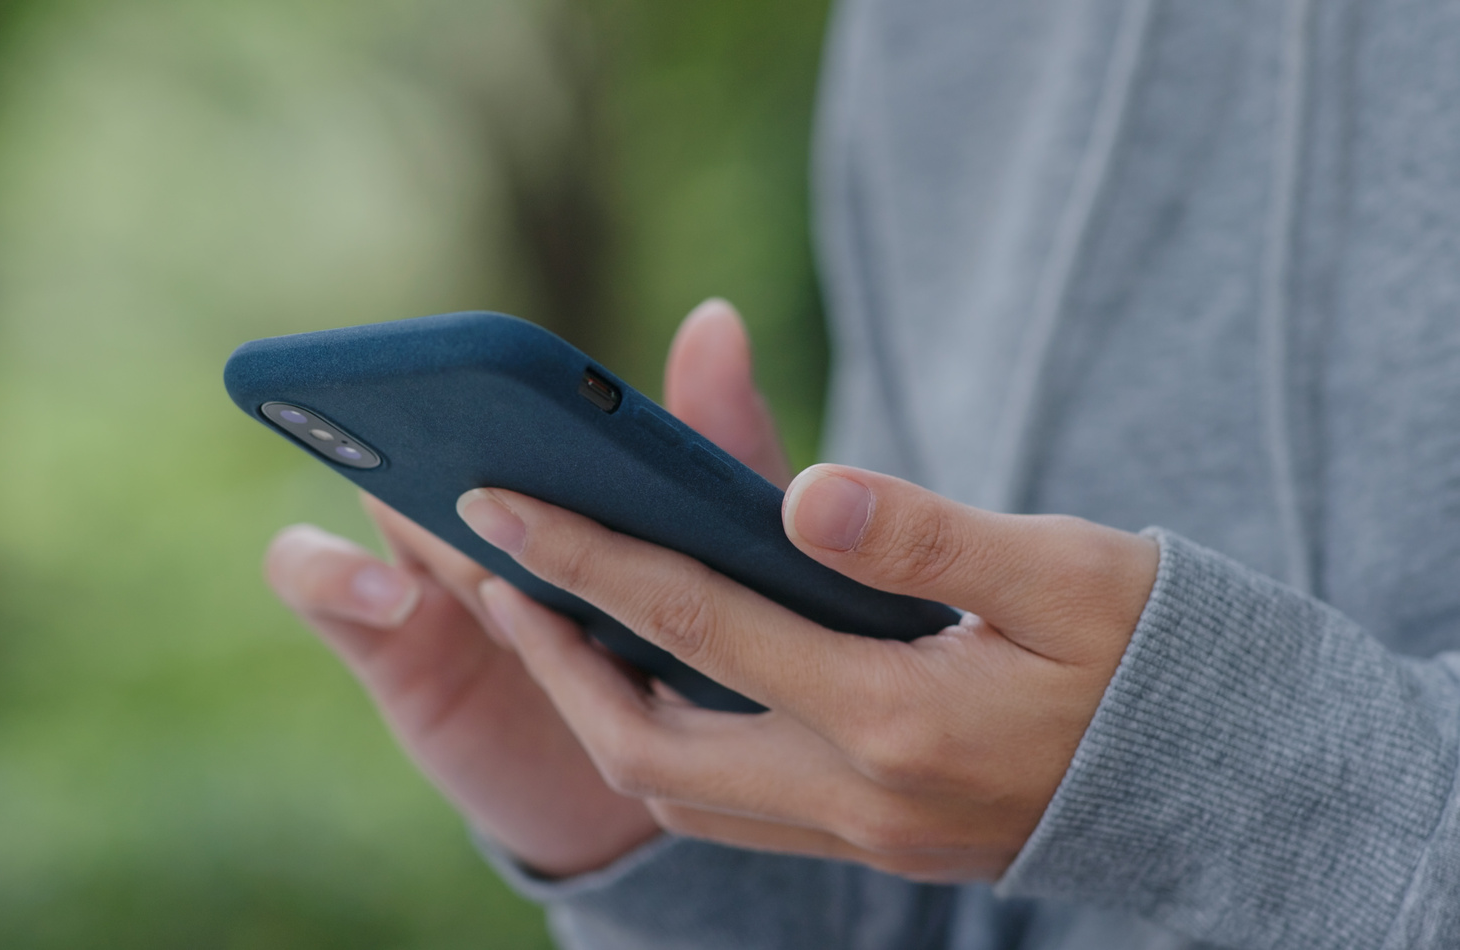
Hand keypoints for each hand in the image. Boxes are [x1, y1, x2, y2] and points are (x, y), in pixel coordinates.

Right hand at [264, 299, 786, 875]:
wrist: (650, 787)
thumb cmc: (689, 654)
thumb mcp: (721, 552)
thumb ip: (713, 445)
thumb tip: (716, 319)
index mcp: (556, 464)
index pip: (509, 389)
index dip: (497, 371)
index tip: (506, 366)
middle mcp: (479, 503)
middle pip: (437, 436)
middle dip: (447, 430)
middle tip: (468, 435)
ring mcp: (423, 565)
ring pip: (378, 496)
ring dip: (412, 504)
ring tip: (450, 531)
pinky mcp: (383, 640)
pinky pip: (316, 583)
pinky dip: (335, 574)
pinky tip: (397, 596)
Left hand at [457, 460, 1158, 881]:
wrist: (1227, 781)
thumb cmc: (1156, 655)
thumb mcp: (1064, 572)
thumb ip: (927, 537)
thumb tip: (804, 494)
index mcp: (897, 717)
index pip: (697, 625)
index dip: (586, 558)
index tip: (498, 503)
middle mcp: (861, 794)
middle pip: (648, 744)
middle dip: (551, 659)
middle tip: (493, 573)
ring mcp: (865, 832)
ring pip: (679, 792)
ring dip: (599, 709)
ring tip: (554, 619)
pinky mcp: (876, 839)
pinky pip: (731, 807)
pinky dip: (668, 742)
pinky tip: (659, 679)